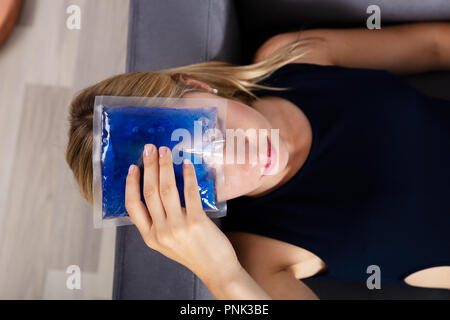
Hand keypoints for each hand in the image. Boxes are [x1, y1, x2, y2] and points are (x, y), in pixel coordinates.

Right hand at [125, 144, 239, 283]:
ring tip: (165, 151)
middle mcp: (161, 232)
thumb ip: (159, 222)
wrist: (216, 270)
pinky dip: (187, 176)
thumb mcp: (167, 242)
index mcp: (150, 237)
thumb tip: (158, 189)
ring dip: (164, 166)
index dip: (130, 185)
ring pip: (166, 190)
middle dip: (149, 167)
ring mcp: (178, 227)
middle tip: (149, 149)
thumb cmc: (193, 253)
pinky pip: (189, 193)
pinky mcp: (197, 222)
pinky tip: (187, 165)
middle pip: (149, 193)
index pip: (132, 207)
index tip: (133, 168)